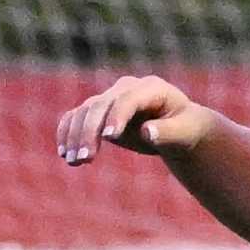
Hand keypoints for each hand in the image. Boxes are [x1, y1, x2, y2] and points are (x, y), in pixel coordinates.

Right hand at [55, 75, 215, 166]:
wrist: (179, 126)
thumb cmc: (185, 128)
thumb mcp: (185, 131)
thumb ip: (168, 131)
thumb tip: (147, 132)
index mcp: (152, 88)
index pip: (128, 100)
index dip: (117, 116)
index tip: (110, 137)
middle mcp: (126, 89)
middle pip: (100, 105)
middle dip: (90, 131)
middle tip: (86, 159)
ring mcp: (110, 98)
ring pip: (83, 112)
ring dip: (74, 136)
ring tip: (74, 162)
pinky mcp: (98, 111)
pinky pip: (75, 117)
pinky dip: (67, 133)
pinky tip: (64, 153)